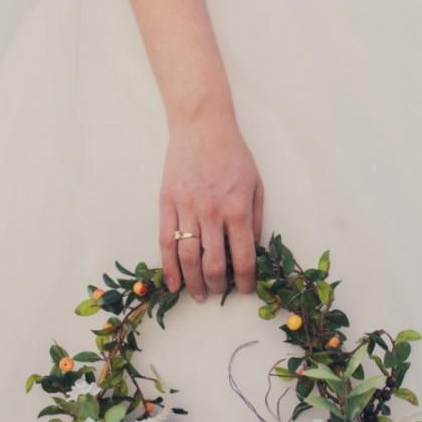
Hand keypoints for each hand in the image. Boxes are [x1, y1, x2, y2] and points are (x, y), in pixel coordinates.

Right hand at [158, 107, 263, 301]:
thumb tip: (252, 252)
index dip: (246, 281)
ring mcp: (186, 210)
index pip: (243, 259)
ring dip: (194, 283)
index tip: (245, 289)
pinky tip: (174, 283)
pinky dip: (169, 268)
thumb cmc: (232, 155)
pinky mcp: (167, 205)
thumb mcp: (256, 186)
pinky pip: (166, 243)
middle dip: (218, 286)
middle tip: (220, 292)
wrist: (201, 126)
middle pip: (214, 265)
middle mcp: (212, 214)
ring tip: (199, 294)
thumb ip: (255, 221)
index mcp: (237, 210)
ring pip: (188, 259)